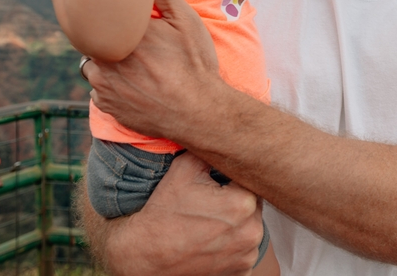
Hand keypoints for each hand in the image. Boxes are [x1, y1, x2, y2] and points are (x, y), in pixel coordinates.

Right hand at [81, 151, 264, 274]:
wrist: (144, 253)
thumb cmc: (164, 210)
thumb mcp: (185, 168)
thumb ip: (209, 149)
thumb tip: (223, 133)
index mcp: (244, 203)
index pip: (249, 181)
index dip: (233, 179)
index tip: (218, 182)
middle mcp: (253, 232)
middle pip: (252, 205)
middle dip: (236, 200)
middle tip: (212, 201)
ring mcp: (248, 255)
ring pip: (250, 228)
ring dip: (237, 223)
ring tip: (210, 221)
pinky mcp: (241, 272)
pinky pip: (244, 250)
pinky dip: (233, 245)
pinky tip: (212, 239)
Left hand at [83, 0, 222, 141]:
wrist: (200, 113)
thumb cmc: (195, 64)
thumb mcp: (185, 20)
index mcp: (121, 33)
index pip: (97, 13)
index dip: (108, 15)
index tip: (119, 17)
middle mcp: (105, 57)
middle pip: (93, 39)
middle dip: (107, 38)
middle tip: (132, 41)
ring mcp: (103, 85)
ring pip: (93, 65)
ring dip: (106, 63)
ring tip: (134, 64)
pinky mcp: (107, 106)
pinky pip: (99, 90)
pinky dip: (111, 86)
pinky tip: (135, 85)